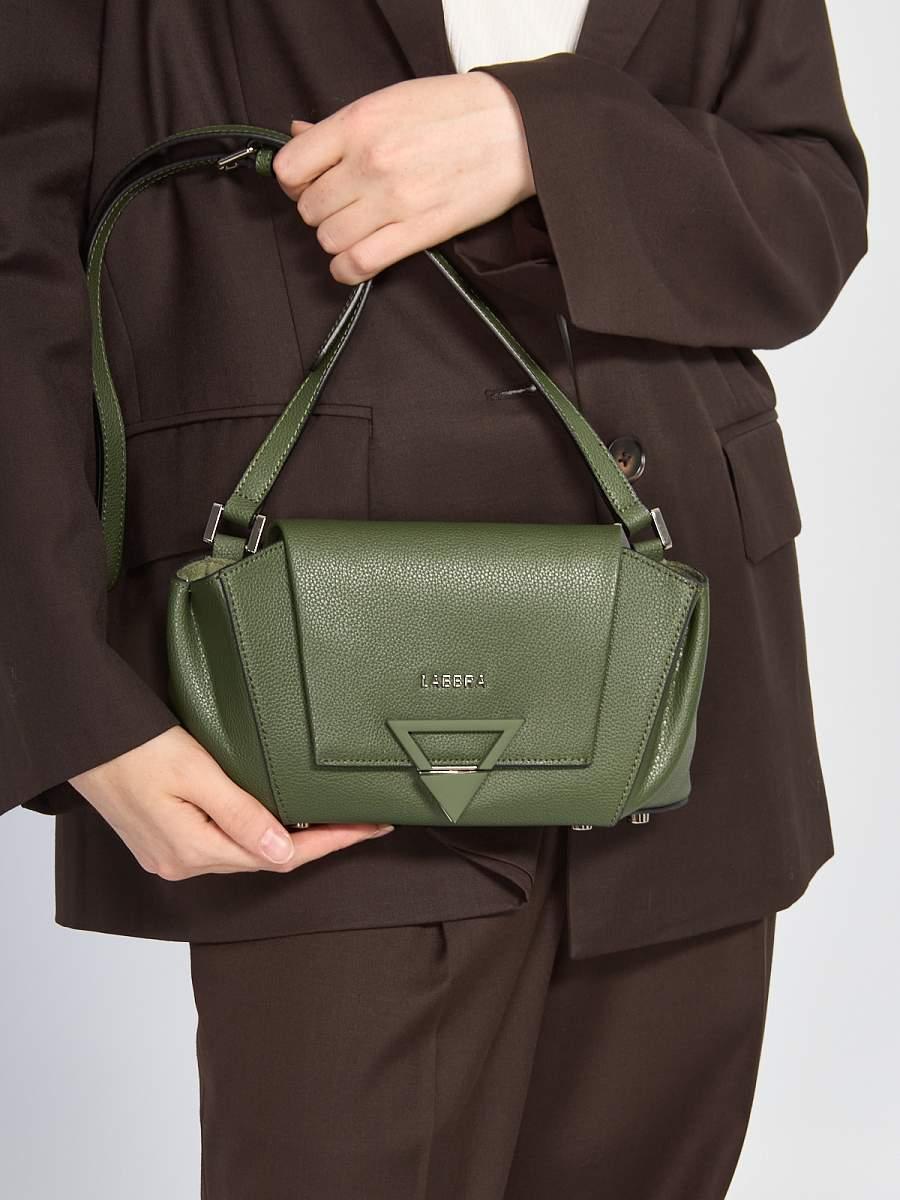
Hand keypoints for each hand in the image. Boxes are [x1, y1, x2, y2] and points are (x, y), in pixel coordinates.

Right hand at [68, 726, 392, 880]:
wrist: (79, 738)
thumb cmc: (131, 746)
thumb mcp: (195, 772)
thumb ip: (241, 812)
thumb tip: (285, 850)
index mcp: (191, 850)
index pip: (279, 856)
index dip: (330, 843)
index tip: (368, 828)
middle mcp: (182, 861)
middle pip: (266, 858)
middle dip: (318, 841)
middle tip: (361, 819)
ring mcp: (170, 854)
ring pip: (245, 851)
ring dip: (289, 837)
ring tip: (332, 819)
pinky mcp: (163, 840)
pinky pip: (223, 843)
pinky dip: (257, 832)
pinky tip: (278, 817)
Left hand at [273, 71, 535, 283]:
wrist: (514, 129)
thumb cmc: (455, 111)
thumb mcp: (391, 100)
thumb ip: (341, 125)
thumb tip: (299, 136)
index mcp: (358, 124)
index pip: (290, 168)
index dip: (294, 181)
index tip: (310, 182)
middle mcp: (369, 163)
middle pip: (309, 208)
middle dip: (320, 210)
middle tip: (343, 204)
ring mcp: (392, 201)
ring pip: (328, 239)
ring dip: (336, 239)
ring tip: (356, 229)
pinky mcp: (418, 232)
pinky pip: (359, 264)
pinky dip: (348, 270)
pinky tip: (354, 261)